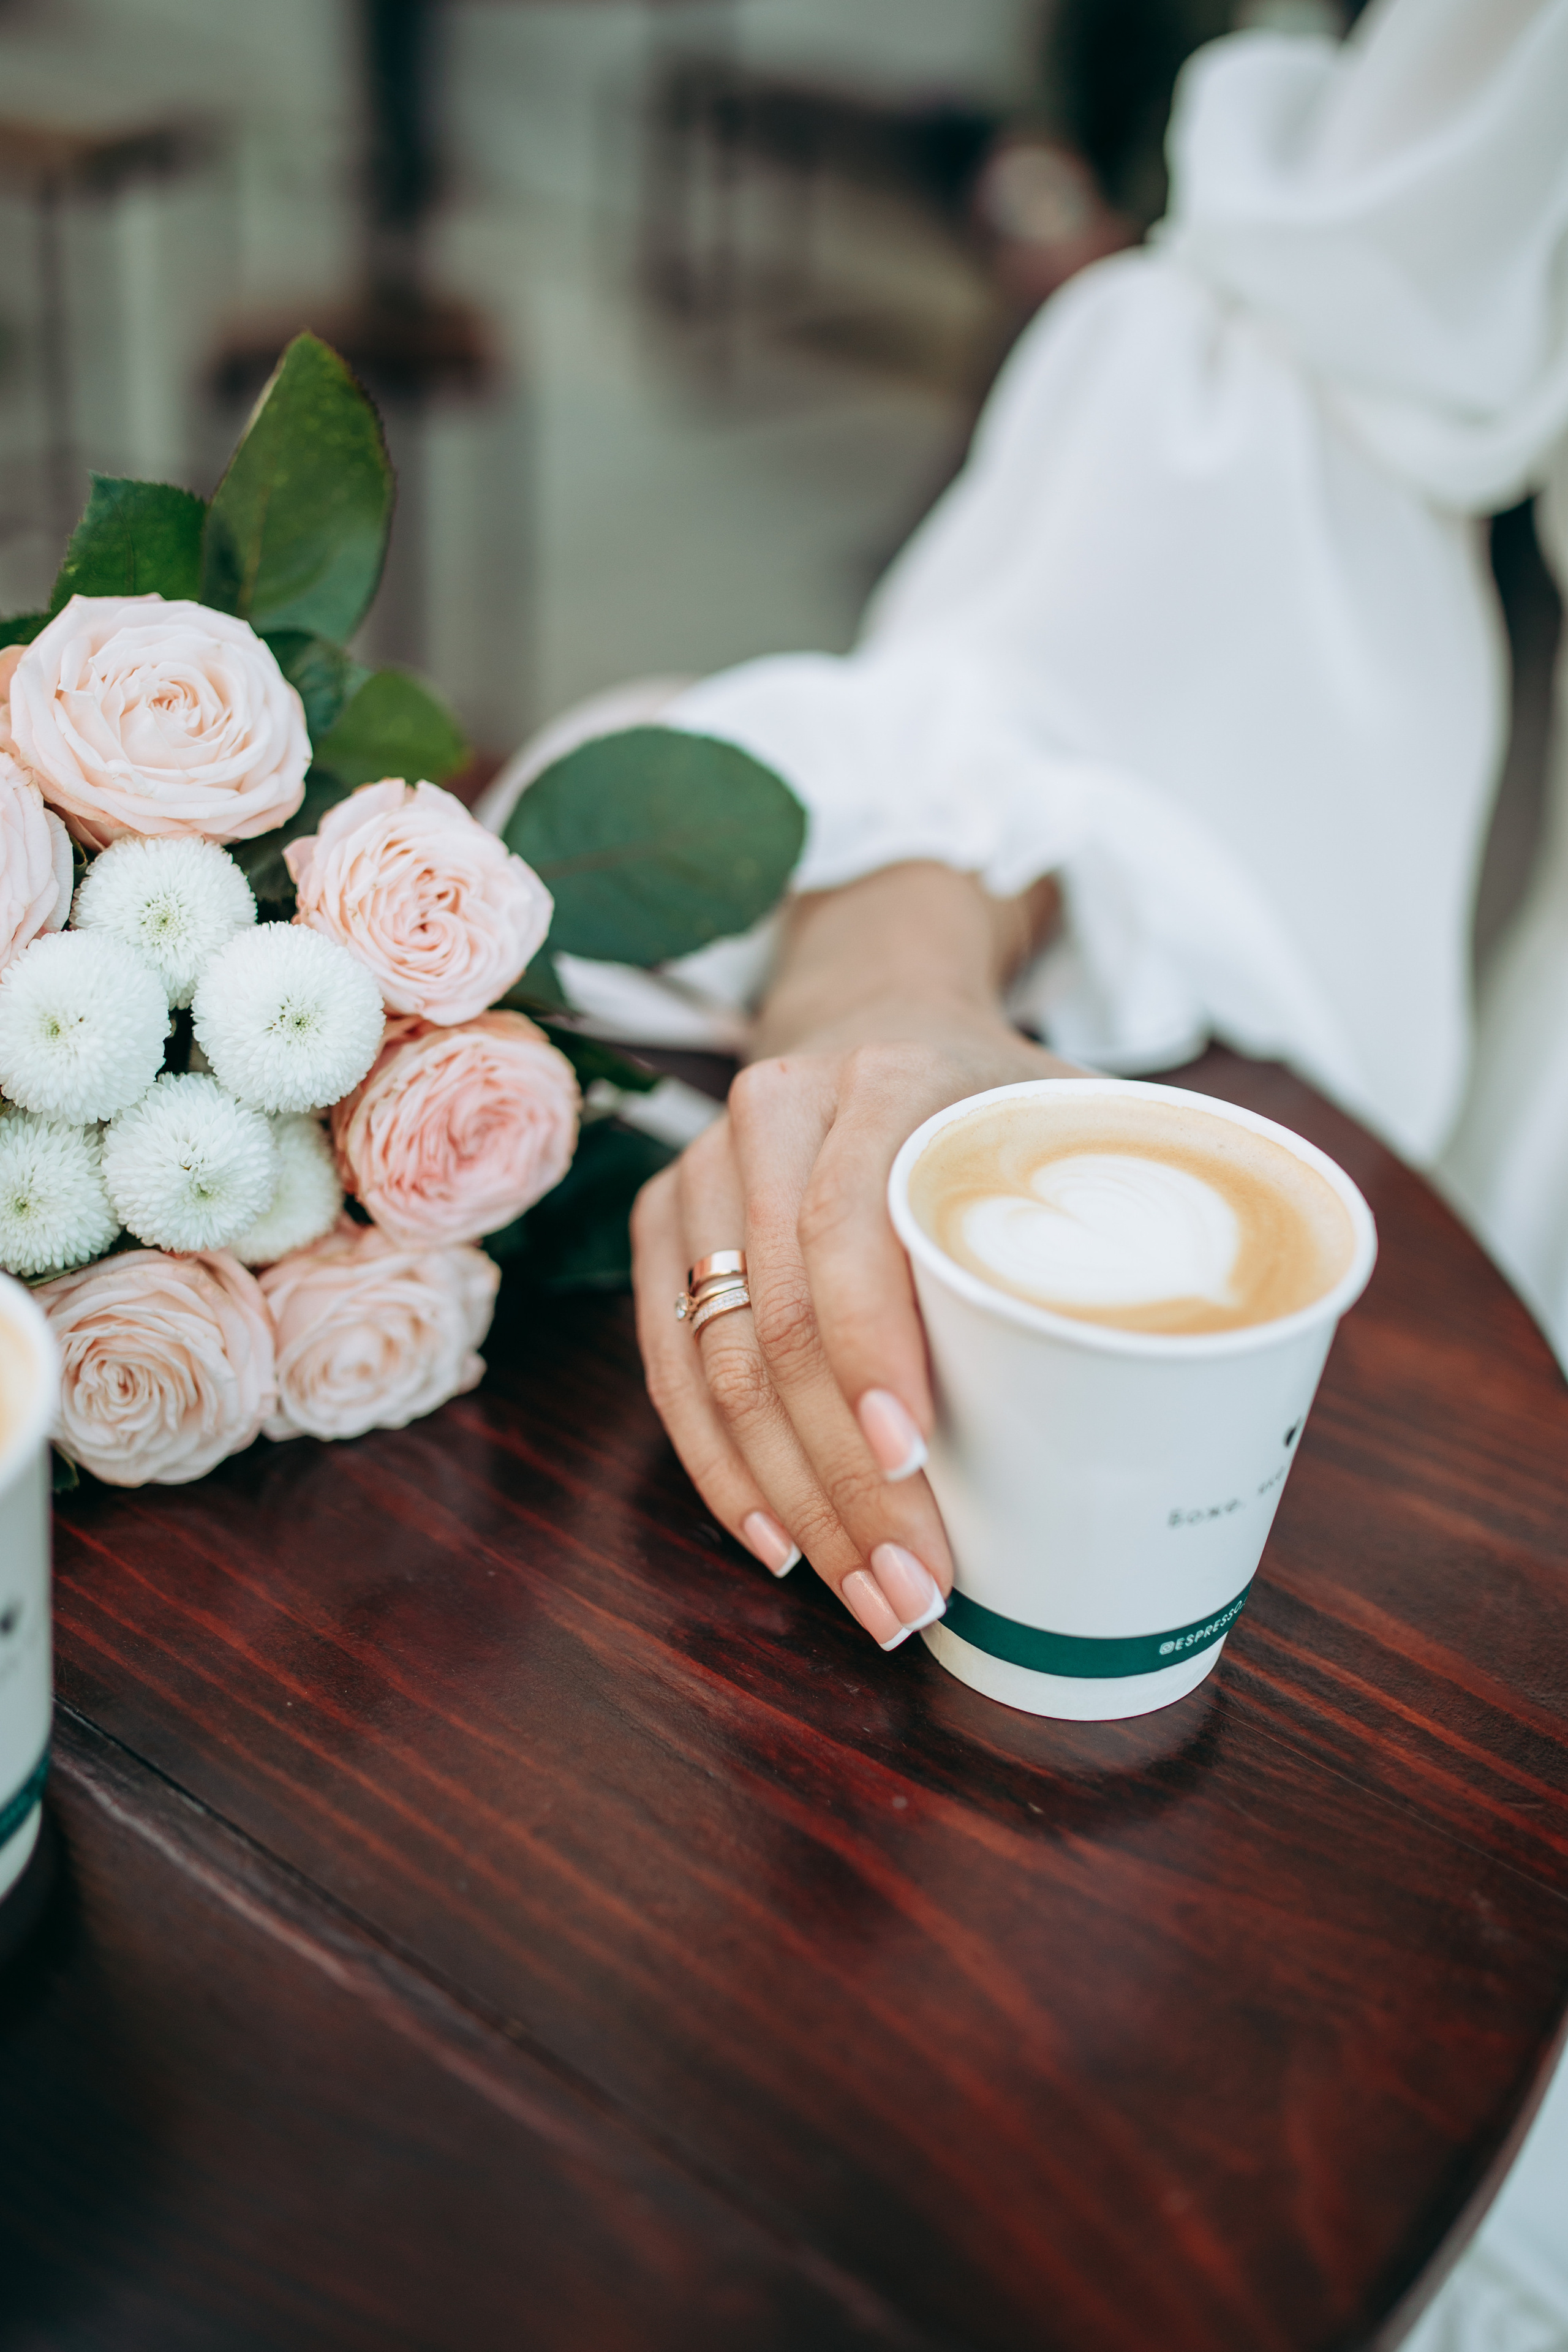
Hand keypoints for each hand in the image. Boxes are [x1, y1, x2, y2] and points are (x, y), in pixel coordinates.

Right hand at [632, 997, 1074, 1649]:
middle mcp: (770, 1118)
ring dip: (793, 1501)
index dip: (872, 1351)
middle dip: (847, 1478)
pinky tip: (777, 1543)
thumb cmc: (990, 1092)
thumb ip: (1125, 1197)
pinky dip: (723, 1470)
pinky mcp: (663, 1224)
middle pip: (780, 1323)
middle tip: (914, 1587)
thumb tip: (1216, 1344)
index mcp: (880, 1081)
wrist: (875, 1016)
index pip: (847, 1230)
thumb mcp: (1066, 1111)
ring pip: (718, 1364)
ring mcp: (700, 1171)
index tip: (915, 1455)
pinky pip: (672, 1368)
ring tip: (866, 1596)